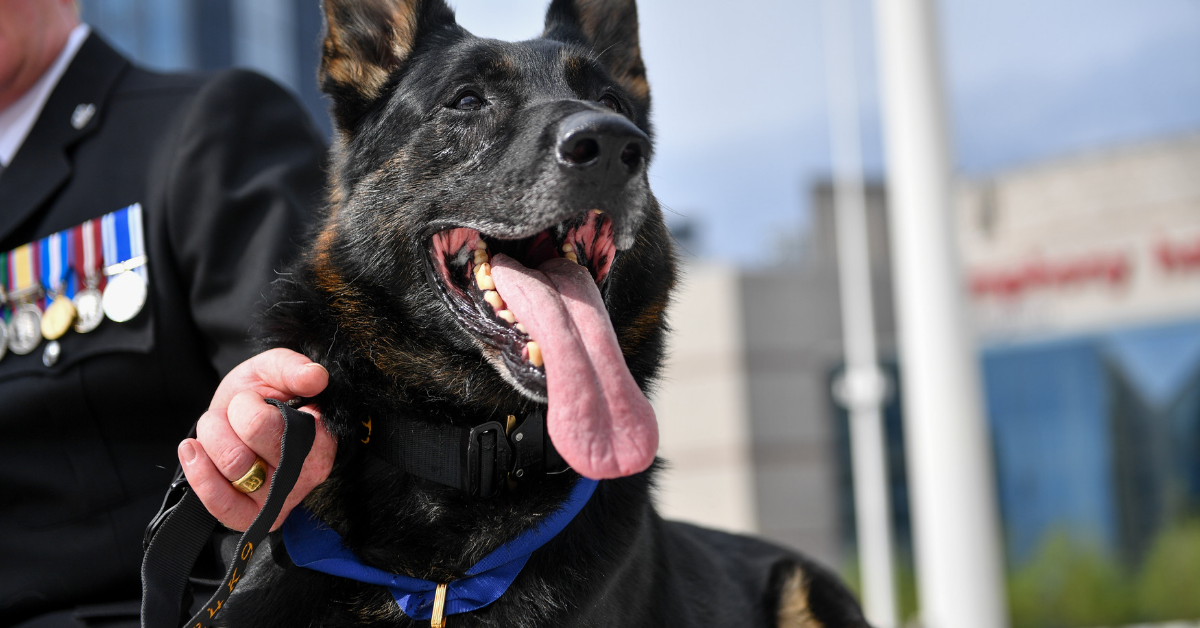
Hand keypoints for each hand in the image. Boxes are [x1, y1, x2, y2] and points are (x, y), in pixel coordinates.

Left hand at [178, 348, 336, 530]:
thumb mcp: (274, 370)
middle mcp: (306, 473)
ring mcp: (280, 499)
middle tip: (237, 413)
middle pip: (245, 448)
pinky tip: (193, 451)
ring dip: (213, 439)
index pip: (269, 424)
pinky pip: (220, 504)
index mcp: (320, 437)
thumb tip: (315, 376)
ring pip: (232, 466)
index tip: (257, 401)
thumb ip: (292, 367)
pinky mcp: (253, 517)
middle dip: (229, 419)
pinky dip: (200, 473)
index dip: (248, 405)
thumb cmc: (261, 396)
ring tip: (220, 430)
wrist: (238, 421)